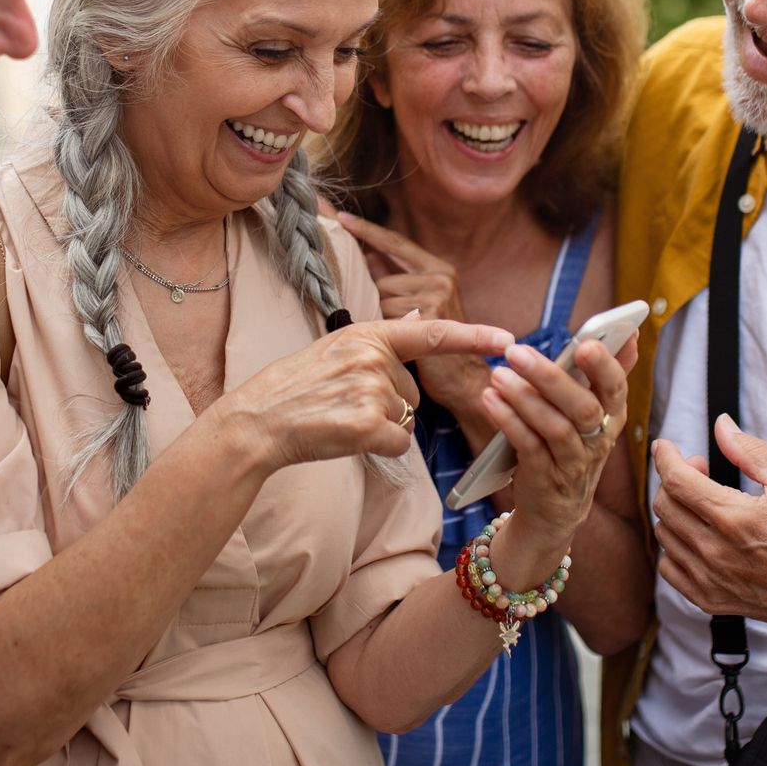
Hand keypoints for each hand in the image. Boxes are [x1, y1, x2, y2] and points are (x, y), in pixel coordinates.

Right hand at [212, 317, 513, 472]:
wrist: (258, 421)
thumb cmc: (295, 389)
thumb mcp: (335, 348)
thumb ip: (380, 341)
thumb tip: (420, 317)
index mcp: (368, 333)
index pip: (432, 332)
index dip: (474, 335)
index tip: (508, 338)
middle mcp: (374, 355)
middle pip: (413, 393)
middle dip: (389, 405)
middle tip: (343, 403)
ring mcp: (372, 389)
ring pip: (406, 420)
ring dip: (380, 428)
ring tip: (339, 418)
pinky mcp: (368, 423)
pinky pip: (398, 443)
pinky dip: (378, 448)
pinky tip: (346, 437)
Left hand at [334, 214, 492, 422]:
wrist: (465, 382)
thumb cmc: (437, 349)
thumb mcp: (422, 308)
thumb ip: (398, 281)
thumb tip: (368, 258)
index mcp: (438, 269)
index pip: (395, 243)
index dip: (366, 230)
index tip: (339, 216)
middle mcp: (440, 276)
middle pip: (381, 280)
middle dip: (377, 302)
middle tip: (394, 329)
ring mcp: (436, 292)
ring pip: (382, 298)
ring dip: (382, 320)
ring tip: (402, 340)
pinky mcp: (430, 312)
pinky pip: (387, 316)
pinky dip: (386, 331)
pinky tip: (402, 346)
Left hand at [479, 333, 636, 575]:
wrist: (554, 511)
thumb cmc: (571, 448)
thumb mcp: (595, 416)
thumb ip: (607, 376)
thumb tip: (631, 334)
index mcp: (611, 417)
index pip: (615, 388)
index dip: (605, 367)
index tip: (588, 343)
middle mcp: (598, 441)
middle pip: (582, 407)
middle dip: (551, 378)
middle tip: (517, 351)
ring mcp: (573, 463)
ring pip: (554, 428)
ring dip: (523, 399)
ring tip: (498, 374)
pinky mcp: (545, 479)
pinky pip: (528, 447)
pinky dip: (509, 422)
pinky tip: (490, 400)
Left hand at [650, 415, 766, 630]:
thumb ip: (750, 450)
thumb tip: (721, 425)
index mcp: (734, 517)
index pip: (676, 480)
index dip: (665, 456)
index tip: (666, 447)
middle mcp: (715, 552)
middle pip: (665, 504)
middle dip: (675, 479)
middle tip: (701, 472)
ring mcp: (710, 580)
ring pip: (665, 535)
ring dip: (676, 512)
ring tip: (703, 505)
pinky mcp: (711, 601)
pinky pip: (669, 569)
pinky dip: (674, 548)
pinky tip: (698, 537)